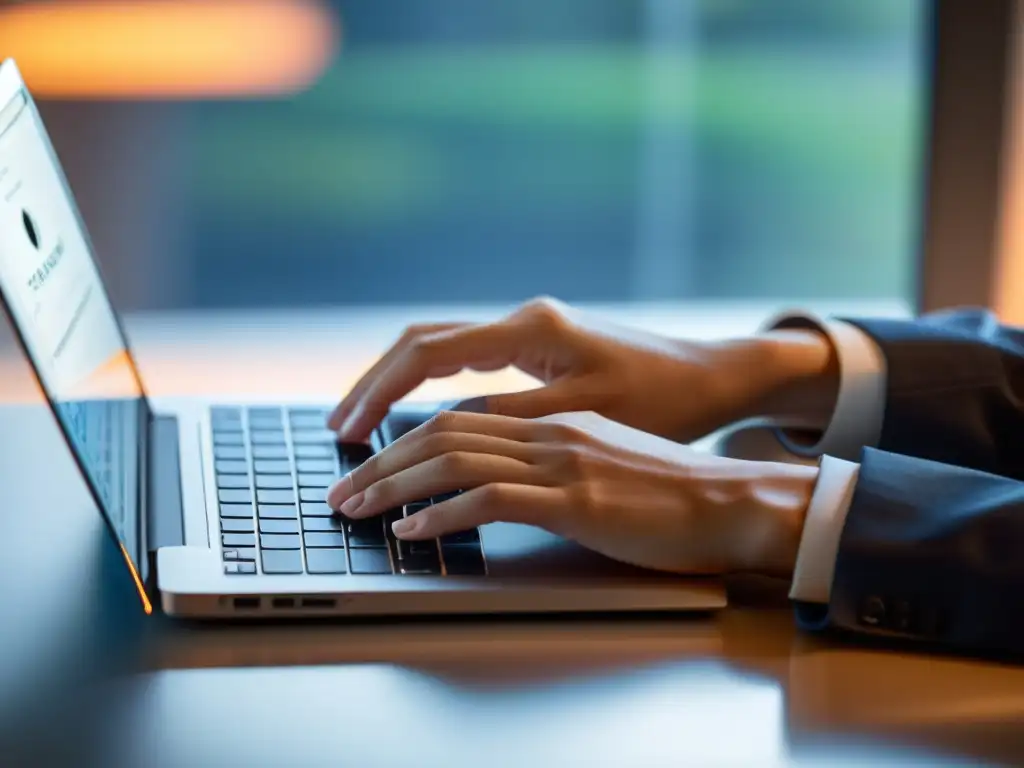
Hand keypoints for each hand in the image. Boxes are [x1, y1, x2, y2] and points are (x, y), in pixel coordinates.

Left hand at [327, 411, 817, 575]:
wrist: (732, 501)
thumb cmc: (671, 491)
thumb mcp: (605, 460)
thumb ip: (554, 459)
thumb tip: (504, 478)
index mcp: (553, 418)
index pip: (460, 416)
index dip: (405, 436)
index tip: (371, 461)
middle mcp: (550, 429)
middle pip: (443, 431)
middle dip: (382, 459)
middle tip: (341, 487)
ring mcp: (561, 460)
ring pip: (454, 459)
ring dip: (393, 485)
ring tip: (356, 508)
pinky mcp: (574, 498)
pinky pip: (488, 499)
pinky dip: (439, 515)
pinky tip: (410, 532)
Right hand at [328, 297, 837, 443]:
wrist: (712, 375)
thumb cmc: (661, 398)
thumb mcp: (583, 418)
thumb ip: (510, 420)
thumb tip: (441, 428)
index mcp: (530, 329)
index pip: (428, 353)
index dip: (380, 392)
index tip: (350, 431)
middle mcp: (522, 319)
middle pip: (422, 341)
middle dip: (374, 384)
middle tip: (339, 429)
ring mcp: (529, 329)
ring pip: (440, 346)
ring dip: (397, 382)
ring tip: (361, 422)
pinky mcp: (539, 345)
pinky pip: (465, 358)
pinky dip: (430, 384)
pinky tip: (414, 412)